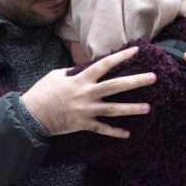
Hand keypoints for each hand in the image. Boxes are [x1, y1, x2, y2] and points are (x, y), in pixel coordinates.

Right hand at [21, 47, 154, 138]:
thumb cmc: (42, 93)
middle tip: (153, 78)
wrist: (32, 115)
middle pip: (116, 86)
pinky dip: (115, 132)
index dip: (121, 57)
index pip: (105, 65)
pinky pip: (102, 129)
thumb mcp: (55, 75)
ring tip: (148, 108)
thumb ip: (72, 72)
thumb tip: (81, 68)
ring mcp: (86, 111)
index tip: (136, 51)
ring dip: (132, 109)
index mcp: (81, 79)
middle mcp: (87, 94)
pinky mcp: (83, 124)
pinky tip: (127, 134)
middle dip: (136, 81)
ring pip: (114, 109)